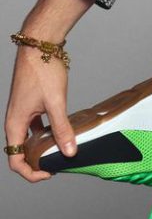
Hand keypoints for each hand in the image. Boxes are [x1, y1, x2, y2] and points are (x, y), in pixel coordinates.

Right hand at [5, 44, 76, 182]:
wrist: (39, 44)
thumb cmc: (43, 70)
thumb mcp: (56, 102)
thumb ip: (62, 128)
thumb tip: (69, 151)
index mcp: (15, 124)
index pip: (15, 161)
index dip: (31, 173)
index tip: (50, 172)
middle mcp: (14, 120)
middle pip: (20, 152)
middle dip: (36, 163)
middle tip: (57, 163)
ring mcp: (21, 111)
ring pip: (28, 138)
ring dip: (41, 147)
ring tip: (60, 149)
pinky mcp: (30, 103)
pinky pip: (34, 125)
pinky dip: (45, 132)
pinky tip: (60, 130)